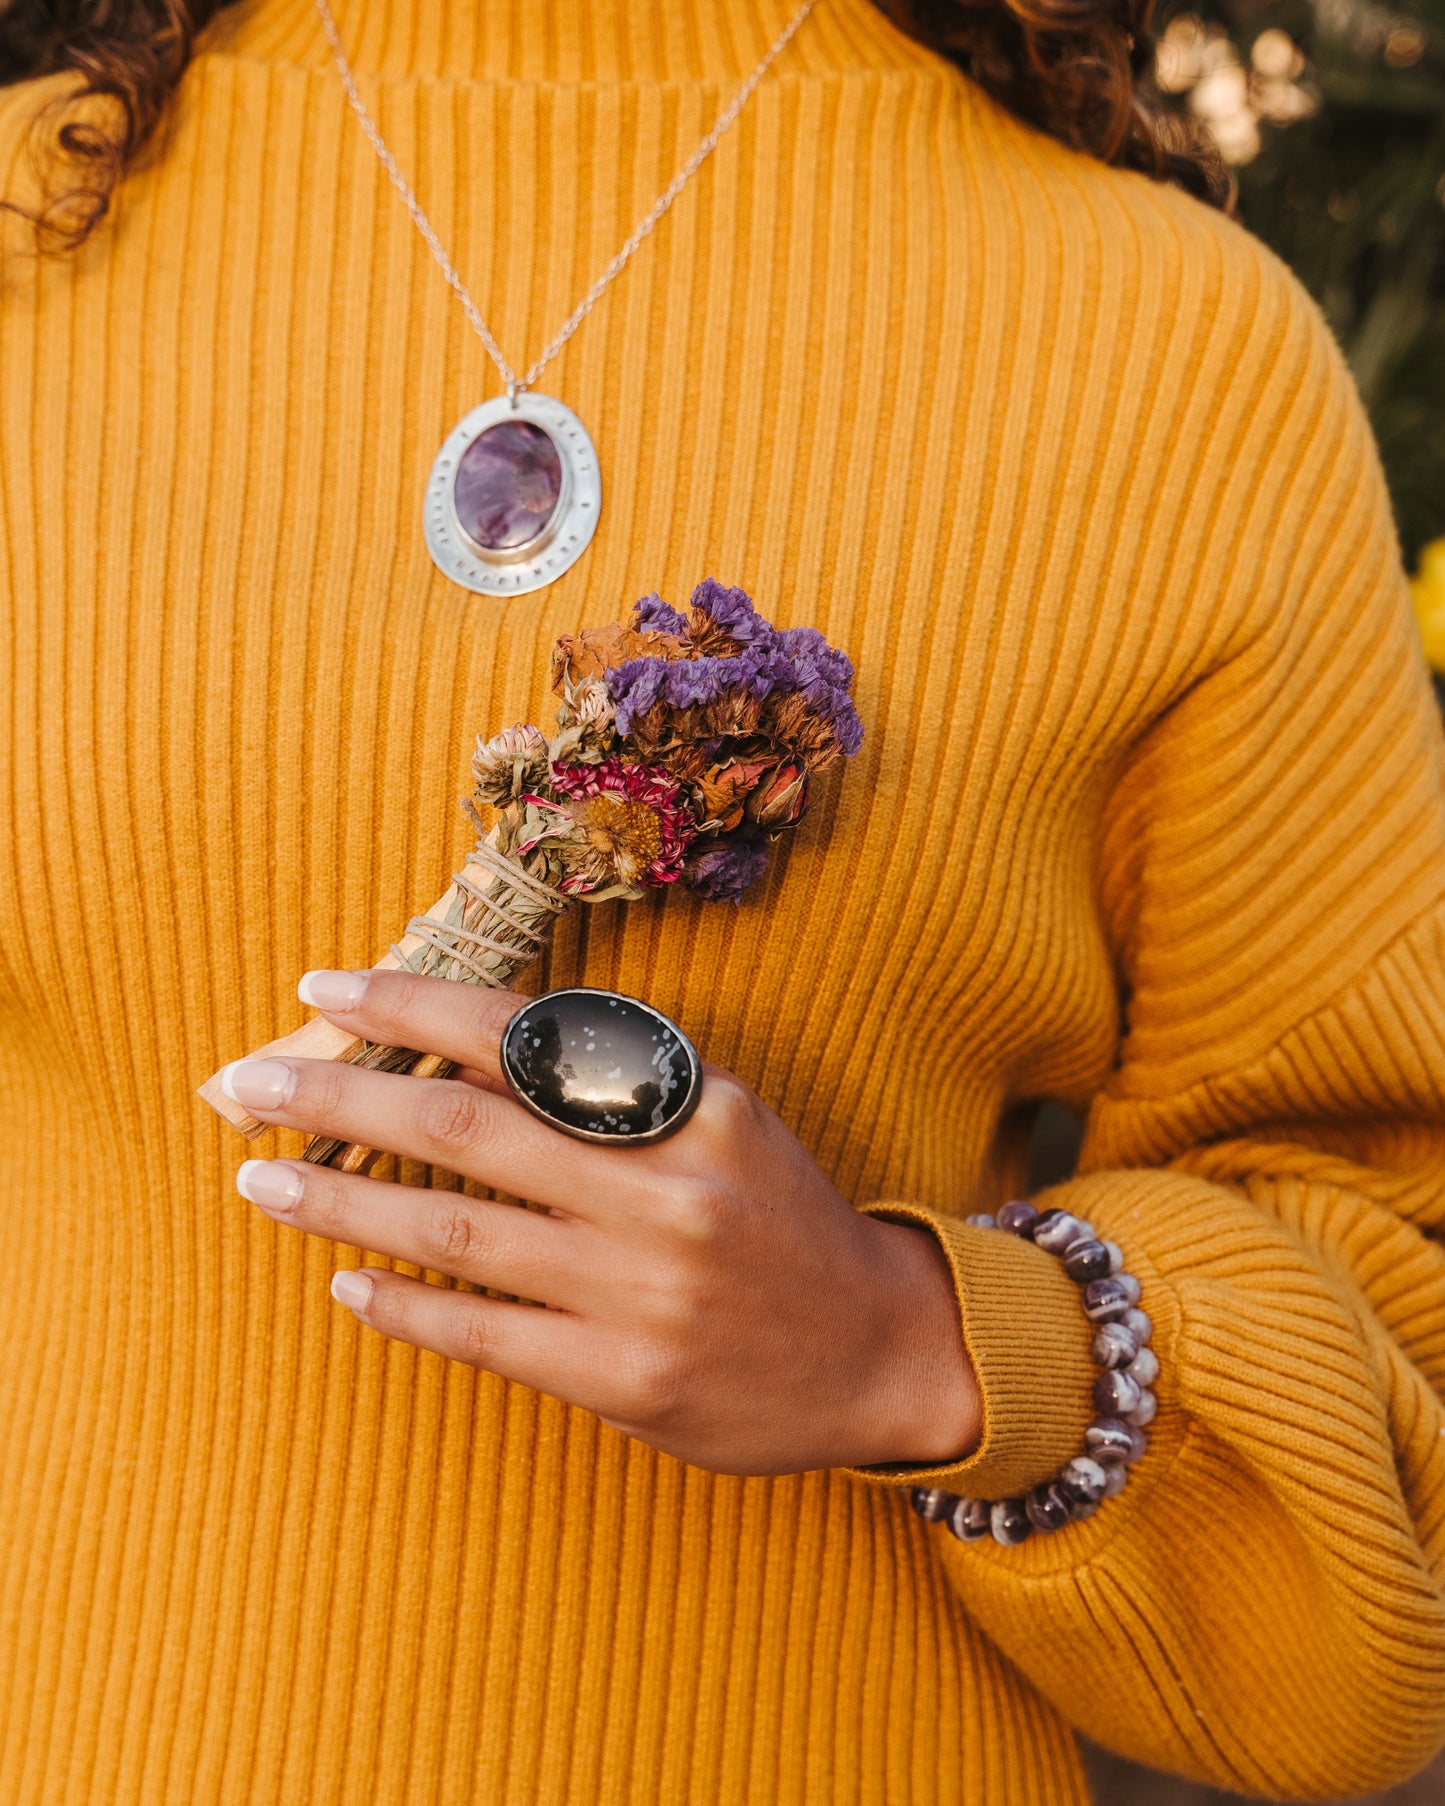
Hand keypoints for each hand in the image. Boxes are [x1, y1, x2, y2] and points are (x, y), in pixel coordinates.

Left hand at [223, 971, 979, 1475]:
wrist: (878, 1350)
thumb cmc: (778, 1217)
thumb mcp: (720, 1120)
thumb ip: (609, 1086)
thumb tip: (462, 1048)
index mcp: (689, 1105)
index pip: (522, 1038)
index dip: (411, 1008)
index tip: (322, 987)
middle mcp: (664, 1192)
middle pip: (465, 1131)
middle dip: (340, 1099)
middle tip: (245, 1084)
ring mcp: (644, 1292)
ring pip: (457, 1235)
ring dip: (343, 1203)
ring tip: (261, 1182)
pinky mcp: (627, 1380)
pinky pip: (485, 1336)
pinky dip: (406, 1307)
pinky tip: (345, 1281)